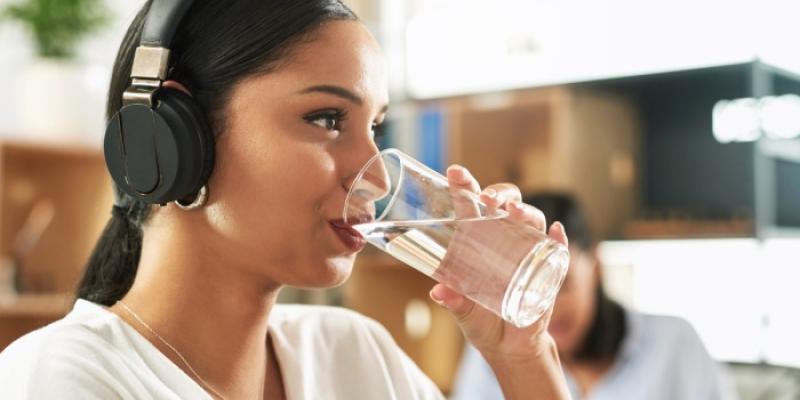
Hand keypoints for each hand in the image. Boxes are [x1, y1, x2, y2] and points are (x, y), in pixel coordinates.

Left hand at [430, 165, 568, 362]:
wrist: (509, 347)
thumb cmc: (482, 322)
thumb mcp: (464, 313)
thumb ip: (454, 301)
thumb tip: (438, 291)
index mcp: (478, 242)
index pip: (472, 206)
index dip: (466, 187)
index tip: (455, 173)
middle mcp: (505, 240)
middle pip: (507, 204)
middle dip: (501, 194)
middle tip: (489, 199)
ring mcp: (529, 253)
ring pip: (533, 221)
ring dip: (526, 212)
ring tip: (514, 212)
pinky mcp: (549, 272)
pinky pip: (558, 250)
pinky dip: (559, 240)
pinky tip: (556, 232)